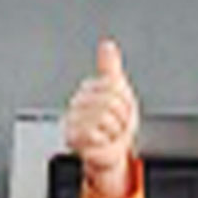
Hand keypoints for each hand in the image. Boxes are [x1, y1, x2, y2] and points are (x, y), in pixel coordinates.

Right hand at [63, 37, 141, 197]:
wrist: (112, 152)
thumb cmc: (115, 124)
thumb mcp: (118, 92)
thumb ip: (110, 67)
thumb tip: (107, 45)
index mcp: (87, 90)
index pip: (112, 85)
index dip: (124, 99)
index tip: (120, 109)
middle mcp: (76, 104)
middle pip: (110, 101)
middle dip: (121, 116)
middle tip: (116, 124)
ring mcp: (73, 121)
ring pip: (104, 117)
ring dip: (115, 130)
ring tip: (110, 133)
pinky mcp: (73, 138)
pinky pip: (96, 133)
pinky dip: (106, 141)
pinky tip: (102, 141)